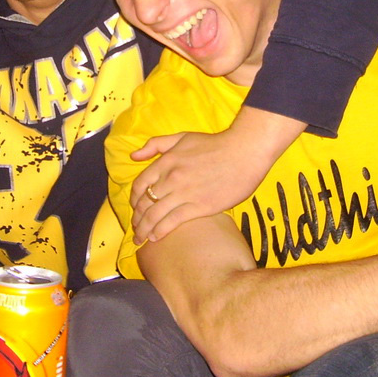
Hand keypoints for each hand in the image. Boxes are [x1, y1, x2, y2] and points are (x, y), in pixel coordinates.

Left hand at [129, 128, 270, 243]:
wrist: (243, 153)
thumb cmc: (215, 144)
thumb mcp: (182, 137)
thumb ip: (156, 144)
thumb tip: (133, 155)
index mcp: (166, 161)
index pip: (140, 184)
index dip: (134, 199)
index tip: (135, 207)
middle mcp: (171, 178)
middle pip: (145, 203)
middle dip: (137, 218)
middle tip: (135, 228)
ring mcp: (184, 193)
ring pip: (155, 215)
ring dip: (144, 229)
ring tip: (141, 238)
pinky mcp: (199, 206)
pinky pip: (172, 221)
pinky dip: (160, 231)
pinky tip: (155, 238)